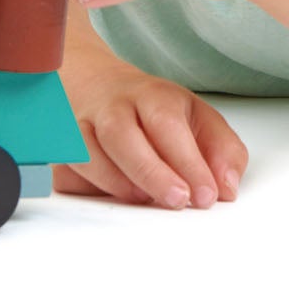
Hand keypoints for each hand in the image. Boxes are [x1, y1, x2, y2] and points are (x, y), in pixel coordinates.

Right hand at [55, 60, 246, 209]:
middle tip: (177, 200)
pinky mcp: (62, 152)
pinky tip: (113, 196)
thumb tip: (227, 187)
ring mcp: (81, 127)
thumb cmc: (155, 111)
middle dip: (151, 173)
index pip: (167, 123)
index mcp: (152, 95)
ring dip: (118, 183)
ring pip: (87, 154)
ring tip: (145, 199)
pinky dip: (89, 190)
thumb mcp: (199, 118)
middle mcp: (113, 108)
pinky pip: (67, 175)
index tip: (206, 194)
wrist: (99, 87)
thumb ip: (222, 150)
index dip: (187, 161)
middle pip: (121, 135)